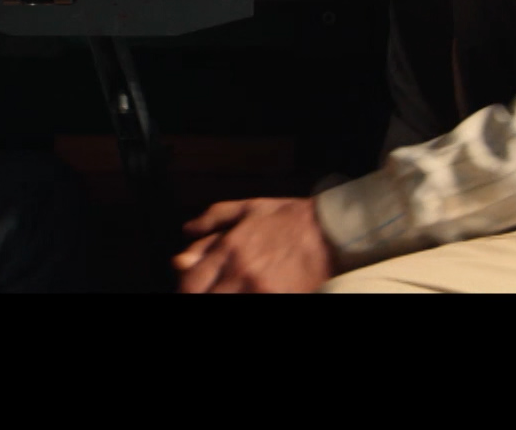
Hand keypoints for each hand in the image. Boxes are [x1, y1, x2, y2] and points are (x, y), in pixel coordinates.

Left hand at [172, 197, 336, 292]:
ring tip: (229, 292)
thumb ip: (213, 219)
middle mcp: (241, 271)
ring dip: (219, 299)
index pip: (191, 281)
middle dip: (200, 297)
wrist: (331, 231)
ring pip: (226, 303)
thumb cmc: (291, 219)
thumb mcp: (248, 208)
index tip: (187, 289)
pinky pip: (252, 307)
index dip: (184, 289)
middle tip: (208, 291)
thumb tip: (187, 230)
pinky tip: (247, 295)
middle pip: (203, 298)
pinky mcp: (280, 299)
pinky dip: (245, 303)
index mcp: (230, 248)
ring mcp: (260, 290)